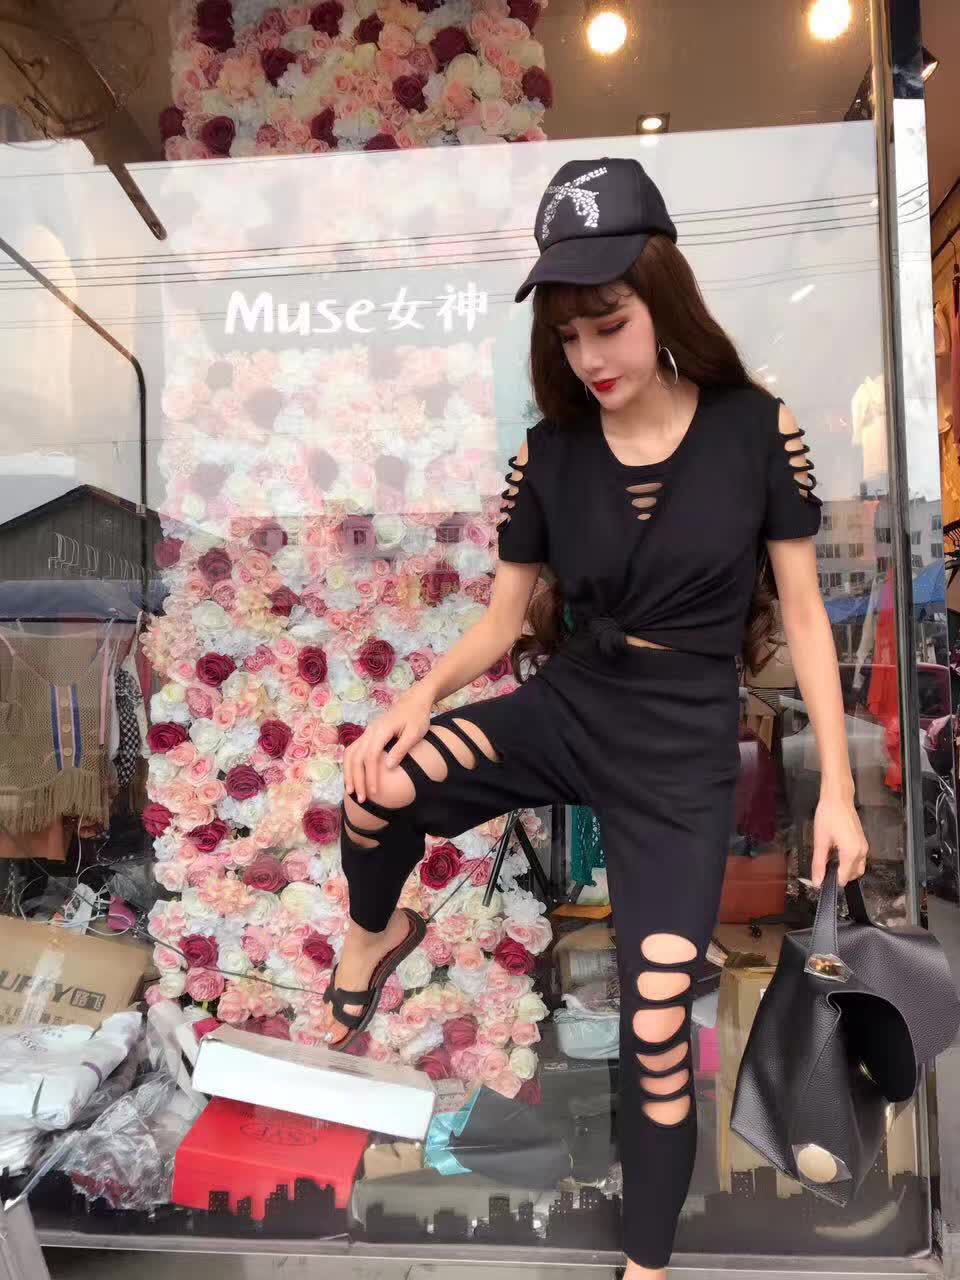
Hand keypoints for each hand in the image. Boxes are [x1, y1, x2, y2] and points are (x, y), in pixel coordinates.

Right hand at [343, 686, 434, 804]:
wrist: (413, 701)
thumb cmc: (417, 717)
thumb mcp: (415, 732)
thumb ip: (401, 749)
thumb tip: (388, 767)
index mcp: (381, 730)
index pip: (371, 756)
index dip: (370, 775)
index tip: (374, 792)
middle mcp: (370, 731)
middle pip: (357, 757)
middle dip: (357, 779)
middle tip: (362, 799)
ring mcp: (367, 732)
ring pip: (350, 754)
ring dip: (349, 773)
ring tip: (351, 791)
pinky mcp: (368, 735)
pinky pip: (353, 751)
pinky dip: (350, 765)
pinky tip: (352, 777)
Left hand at [811, 791, 868, 887]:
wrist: (838, 798)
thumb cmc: (828, 816)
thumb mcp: (820, 841)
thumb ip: (819, 864)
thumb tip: (817, 882)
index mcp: (851, 853)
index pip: (844, 878)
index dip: (832, 882)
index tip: (821, 881)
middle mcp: (861, 852)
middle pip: (852, 875)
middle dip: (839, 876)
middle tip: (824, 870)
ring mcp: (864, 846)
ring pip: (857, 868)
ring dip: (845, 869)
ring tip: (829, 860)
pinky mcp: (862, 842)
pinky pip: (858, 859)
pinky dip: (848, 861)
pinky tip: (835, 853)